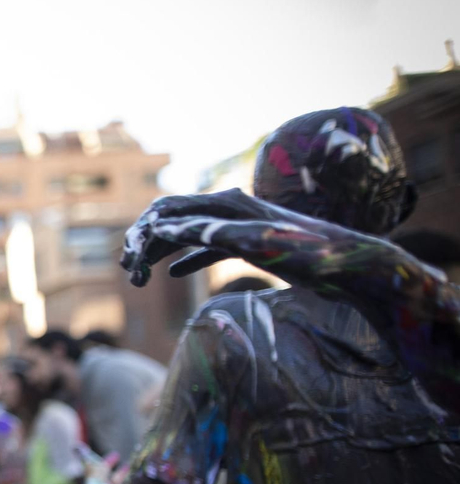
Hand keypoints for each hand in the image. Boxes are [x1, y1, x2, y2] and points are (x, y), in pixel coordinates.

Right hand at [120, 189, 295, 286]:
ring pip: (186, 234)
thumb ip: (211, 233)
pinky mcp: (248, 243)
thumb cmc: (311, 254)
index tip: (129, 263)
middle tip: (129, 274)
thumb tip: (164, 229)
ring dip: (160, 253)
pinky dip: (185, 258)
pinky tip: (173, 273)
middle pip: (171, 220)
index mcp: (227, 204)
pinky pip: (206, 248)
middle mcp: (229, 209)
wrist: (354, 265)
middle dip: (144, 244)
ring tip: (140, 279)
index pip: (167, 210)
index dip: (141, 234)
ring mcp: (238, 226)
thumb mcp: (257, 243)